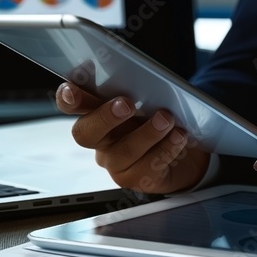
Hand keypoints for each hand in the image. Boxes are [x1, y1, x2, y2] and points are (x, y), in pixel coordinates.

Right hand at [55, 81, 210, 193]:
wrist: (188, 156)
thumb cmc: (162, 122)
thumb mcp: (150, 102)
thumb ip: (138, 90)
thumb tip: (142, 76)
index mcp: (97, 114)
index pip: (71, 105)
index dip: (68, 98)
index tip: (72, 89)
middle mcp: (101, 141)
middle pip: (86, 133)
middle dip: (105, 117)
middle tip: (127, 104)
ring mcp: (117, 163)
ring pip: (124, 151)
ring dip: (147, 133)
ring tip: (166, 119)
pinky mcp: (137, 179)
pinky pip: (148, 167)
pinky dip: (166, 149)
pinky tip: (178, 137)